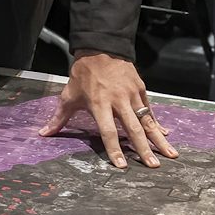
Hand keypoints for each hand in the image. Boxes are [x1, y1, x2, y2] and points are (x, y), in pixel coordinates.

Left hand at [39, 51, 177, 169]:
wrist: (100, 49)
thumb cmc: (83, 75)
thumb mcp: (69, 96)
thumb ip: (59, 118)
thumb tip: (44, 134)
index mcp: (100, 104)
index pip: (108, 131)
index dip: (114, 149)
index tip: (122, 165)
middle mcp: (118, 101)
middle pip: (133, 129)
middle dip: (144, 149)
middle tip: (153, 166)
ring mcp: (132, 94)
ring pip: (147, 120)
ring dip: (159, 138)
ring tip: (171, 154)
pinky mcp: (140, 89)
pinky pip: (149, 110)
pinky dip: (158, 122)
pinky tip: (166, 134)